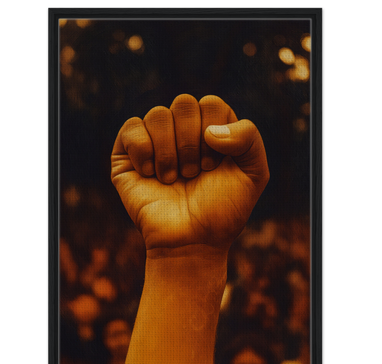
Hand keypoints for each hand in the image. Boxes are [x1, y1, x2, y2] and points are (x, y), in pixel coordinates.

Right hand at [111, 94, 268, 251]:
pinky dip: (144, 151)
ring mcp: (155, 141)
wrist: (191, 241)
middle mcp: (182, 131)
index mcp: (212, 130)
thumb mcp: (254, 174)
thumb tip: (209, 130)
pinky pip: (131, 128)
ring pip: (158, 115)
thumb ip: (249, 137)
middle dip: (190, 143)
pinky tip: (150, 175)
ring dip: (169, 153)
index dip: (214, 134)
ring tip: (172, 179)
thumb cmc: (222, 210)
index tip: (213, 167)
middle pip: (184, 104)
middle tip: (193, 174)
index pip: (211, 104)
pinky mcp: (127, 155)